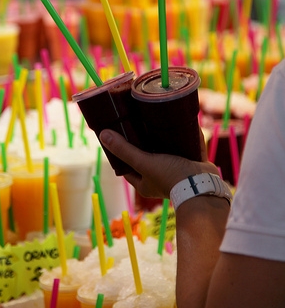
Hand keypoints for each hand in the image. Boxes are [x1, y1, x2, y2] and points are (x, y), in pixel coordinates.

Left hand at [100, 127, 219, 198]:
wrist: (204, 187)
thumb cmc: (171, 178)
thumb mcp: (144, 162)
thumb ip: (125, 150)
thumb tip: (103, 135)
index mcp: (145, 183)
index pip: (127, 167)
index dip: (120, 154)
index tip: (117, 137)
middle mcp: (160, 179)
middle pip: (148, 158)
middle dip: (145, 143)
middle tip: (139, 123)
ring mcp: (177, 172)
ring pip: (169, 152)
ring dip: (165, 139)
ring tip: (159, 120)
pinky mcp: (193, 165)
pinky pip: (189, 147)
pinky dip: (187, 137)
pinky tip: (184, 123)